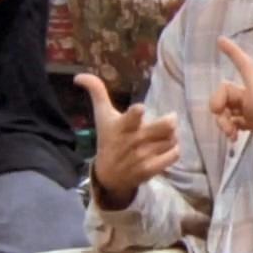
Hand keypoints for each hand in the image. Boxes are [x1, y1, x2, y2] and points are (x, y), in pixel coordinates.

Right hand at [77, 72, 179, 208]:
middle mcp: (133, 141)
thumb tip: (78, 76)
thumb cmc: (108, 139)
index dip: (136, 112)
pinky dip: (174, 149)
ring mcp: (143, 156)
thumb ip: (97, 92)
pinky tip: (166, 148)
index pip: (131, 118)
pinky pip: (173, 155)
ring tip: (164, 135)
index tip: (140, 109)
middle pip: (163, 127)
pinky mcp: (150, 169)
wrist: (108, 176)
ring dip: (172, 135)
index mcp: (121, 126)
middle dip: (169, 121)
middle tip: (169, 119)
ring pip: (171, 139)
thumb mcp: (102, 116)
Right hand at [214, 37, 252, 171]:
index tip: (220, 40)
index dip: (233, 53)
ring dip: (223, 119)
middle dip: (218, 104)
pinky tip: (234, 139)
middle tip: (225, 127)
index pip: (245, 67)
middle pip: (227, 91)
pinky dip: (229, 126)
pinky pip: (235, 118)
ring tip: (231, 137)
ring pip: (229, 106)